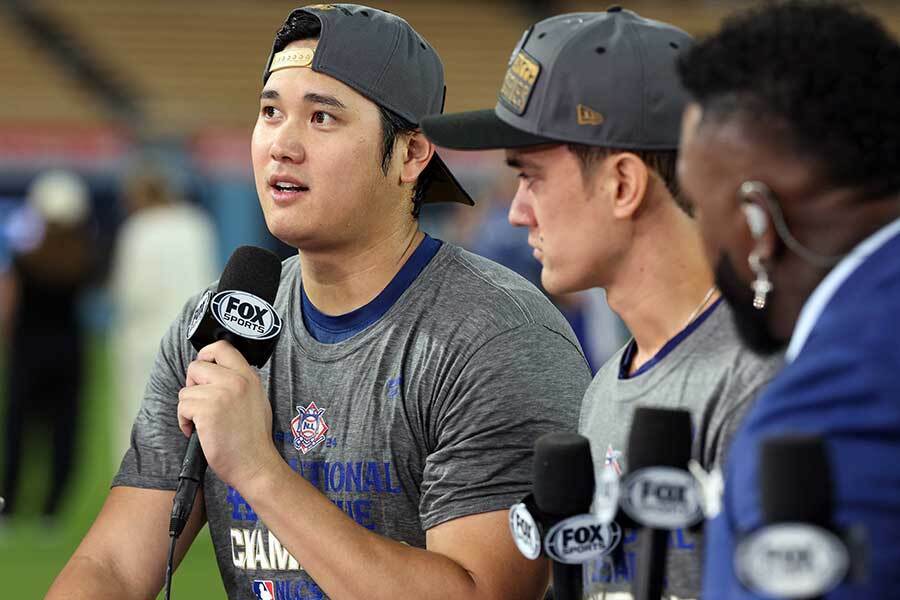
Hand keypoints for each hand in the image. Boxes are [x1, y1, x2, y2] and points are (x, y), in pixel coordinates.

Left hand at [178, 340, 278, 486]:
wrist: (255, 464)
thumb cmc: (253, 438)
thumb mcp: (256, 399)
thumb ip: (239, 382)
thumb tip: (216, 373)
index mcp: (249, 376)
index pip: (222, 347)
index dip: (206, 354)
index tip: (203, 370)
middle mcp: (235, 380)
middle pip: (196, 366)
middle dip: (192, 384)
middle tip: (200, 402)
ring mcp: (221, 394)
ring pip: (186, 390)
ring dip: (188, 408)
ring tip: (202, 423)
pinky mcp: (207, 411)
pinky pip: (182, 407)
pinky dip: (185, 421)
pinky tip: (197, 431)